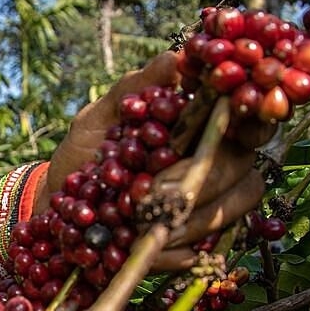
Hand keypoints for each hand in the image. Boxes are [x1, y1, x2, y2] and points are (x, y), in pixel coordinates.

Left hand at [38, 51, 273, 269]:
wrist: (57, 207)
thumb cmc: (84, 155)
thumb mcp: (99, 117)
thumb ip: (136, 89)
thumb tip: (176, 58)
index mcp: (202, 128)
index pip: (250, 122)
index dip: (252, 123)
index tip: (230, 126)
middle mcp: (217, 165)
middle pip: (243, 170)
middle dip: (203, 179)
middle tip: (156, 188)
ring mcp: (210, 208)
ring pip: (230, 211)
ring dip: (190, 218)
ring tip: (142, 219)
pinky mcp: (194, 247)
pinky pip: (204, 251)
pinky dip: (173, 251)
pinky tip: (141, 246)